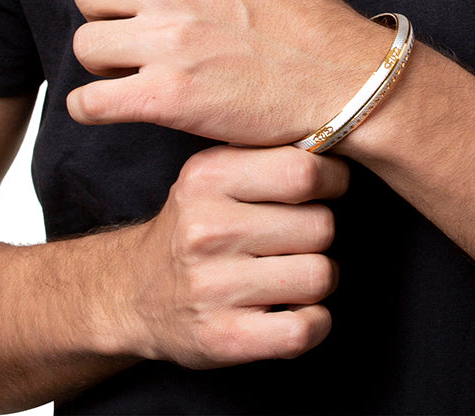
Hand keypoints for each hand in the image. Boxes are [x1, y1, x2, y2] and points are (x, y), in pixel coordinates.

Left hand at [67, 0, 390, 143]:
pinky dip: (91, 108)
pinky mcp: (167, 95)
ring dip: (102, 64)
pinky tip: (111, 107)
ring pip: (85, 45)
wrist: (345, 80)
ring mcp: (170, 38)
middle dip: (101, 17)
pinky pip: (89, 101)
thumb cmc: (305, 24)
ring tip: (133, 72)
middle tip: (127, 37)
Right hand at [104, 144, 346, 366]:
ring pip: (319, 276)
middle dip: (320, 233)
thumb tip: (341, 137)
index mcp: (208, 177)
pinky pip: (303, 330)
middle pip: (320, 225)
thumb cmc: (196, 226)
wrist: (134, 294)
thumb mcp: (215, 174)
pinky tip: (295, 312)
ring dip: (316, 278)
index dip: (332, 179)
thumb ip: (268, 154)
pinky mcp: (223, 338)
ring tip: (289, 273)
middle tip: (297, 238)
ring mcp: (213, 287)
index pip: (303, 171)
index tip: (329, 186)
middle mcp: (207, 229)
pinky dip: (314, 324)